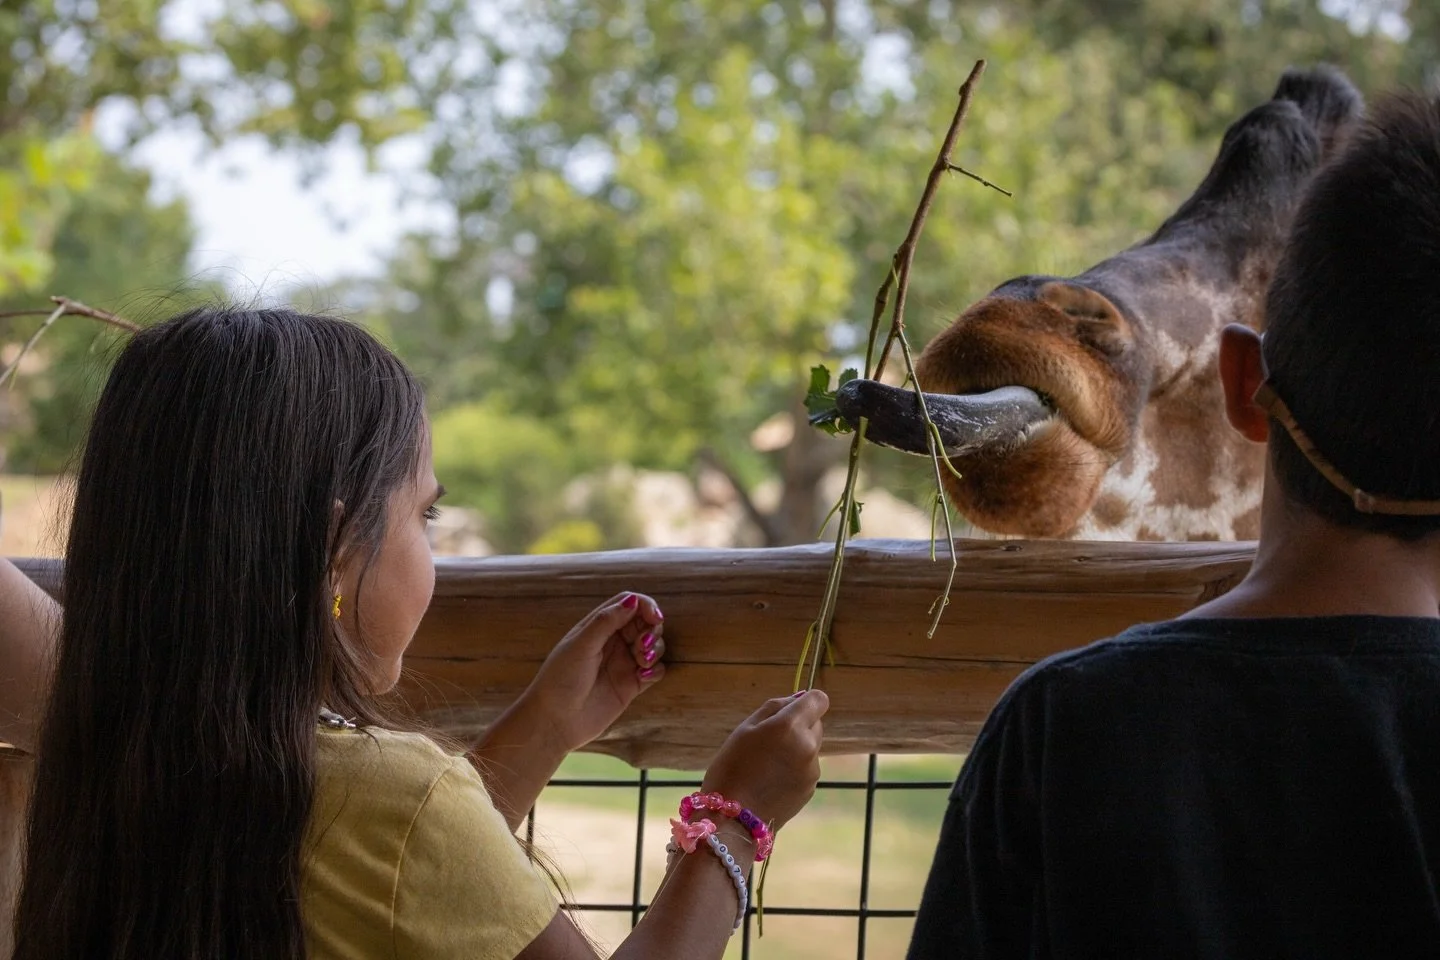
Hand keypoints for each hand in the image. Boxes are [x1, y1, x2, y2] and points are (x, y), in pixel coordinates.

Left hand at [521, 592, 665, 753]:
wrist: (555, 721)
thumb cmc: (560, 680)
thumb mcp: (581, 645)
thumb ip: (606, 621)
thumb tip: (633, 600)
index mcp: (598, 628)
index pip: (628, 604)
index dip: (645, 605)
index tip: (655, 616)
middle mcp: (612, 643)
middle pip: (645, 623)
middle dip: (652, 629)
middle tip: (642, 645)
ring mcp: (623, 664)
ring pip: (653, 645)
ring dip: (655, 649)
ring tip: (642, 662)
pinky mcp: (631, 686)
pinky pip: (655, 671)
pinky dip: (657, 669)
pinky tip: (644, 676)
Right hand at [701, 690, 828, 831]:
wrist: (733, 820)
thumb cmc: (731, 768)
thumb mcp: (745, 729)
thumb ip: (774, 708)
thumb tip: (797, 700)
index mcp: (791, 727)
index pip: (819, 700)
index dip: (806, 701)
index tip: (789, 710)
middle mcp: (808, 746)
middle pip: (816, 723)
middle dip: (799, 726)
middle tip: (770, 740)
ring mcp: (812, 770)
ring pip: (811, 747)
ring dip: (796, 748)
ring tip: (767, 764)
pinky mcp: (811, 788)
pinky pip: (806, 767)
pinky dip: (795, 768)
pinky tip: (772, 780)